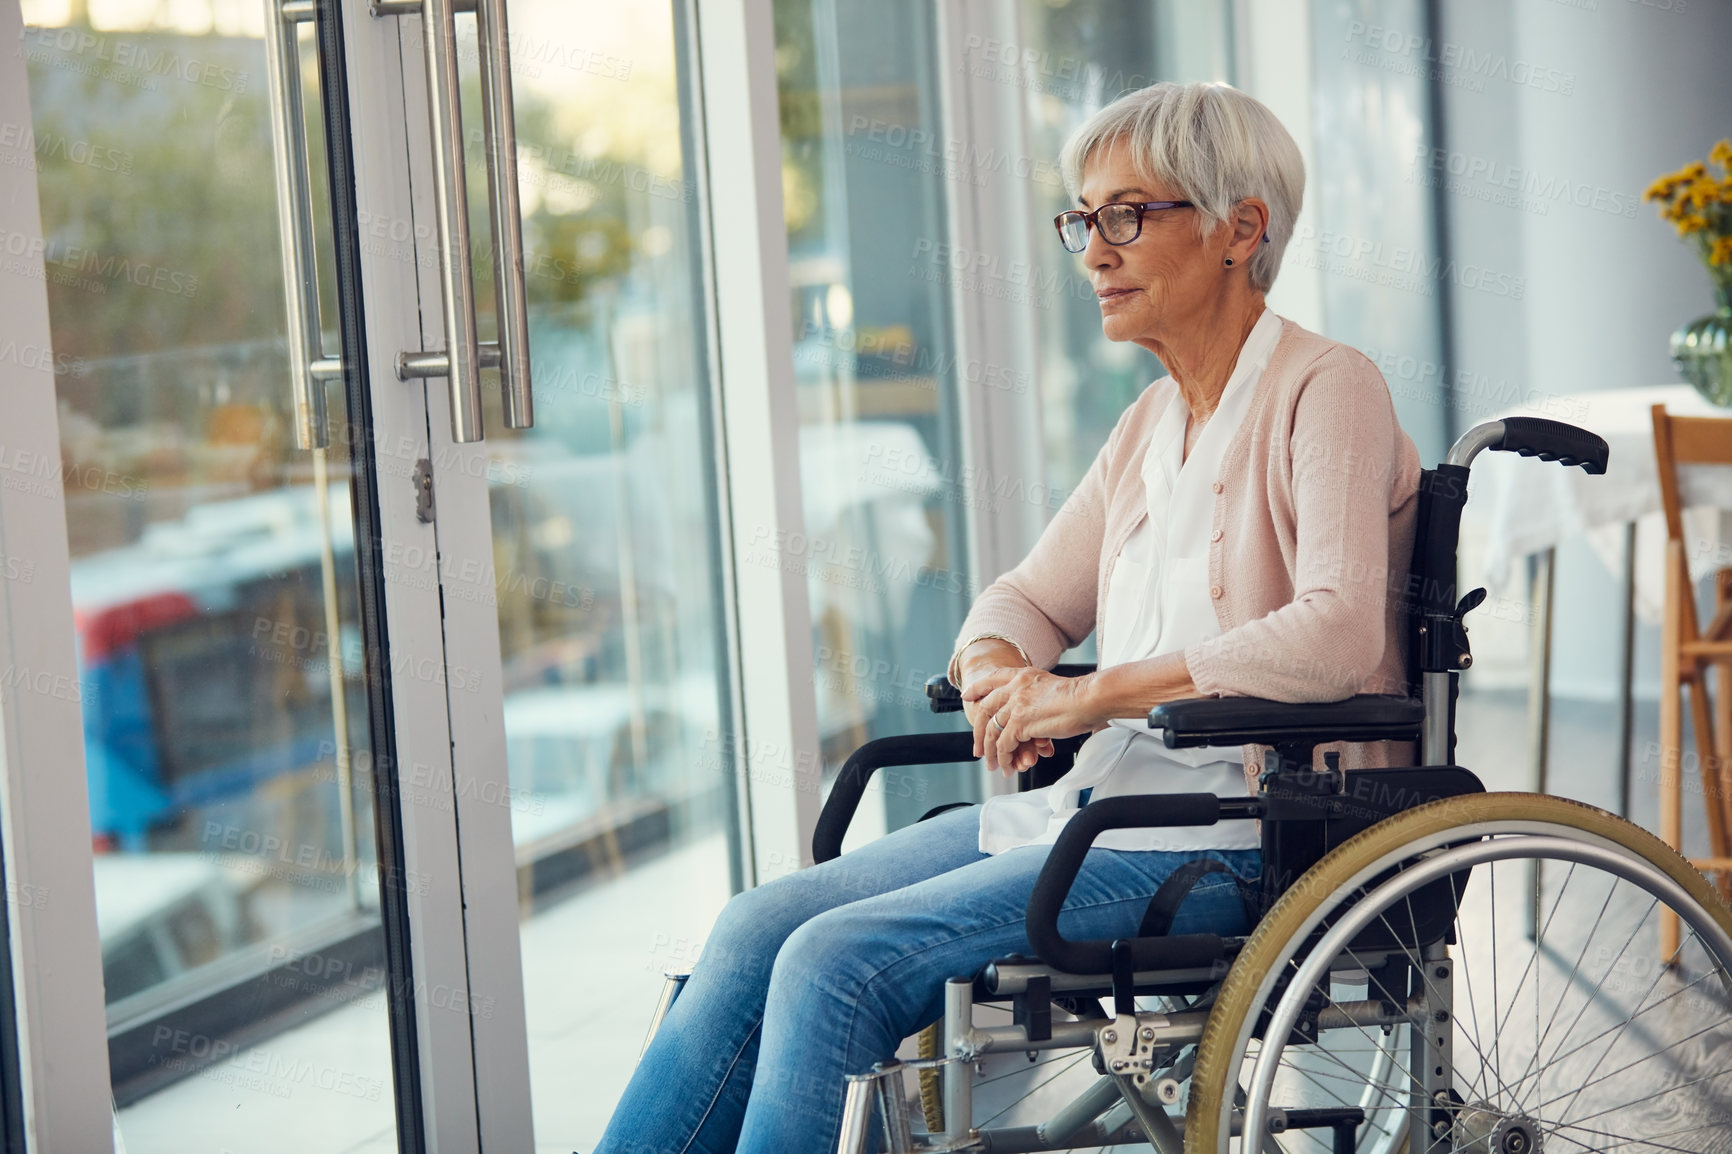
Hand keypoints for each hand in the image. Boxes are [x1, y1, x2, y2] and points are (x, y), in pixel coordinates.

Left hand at [964, 667, 1098, 776]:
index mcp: (1023, 676)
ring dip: (991, 752)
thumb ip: (1036, 696)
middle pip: (985, 709)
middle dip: (978, 732)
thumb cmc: (1081, 697)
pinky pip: (1004, 745)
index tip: (967, 696)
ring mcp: (1016, 704)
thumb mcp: (1051, 687)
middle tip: (978, 750)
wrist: (1090, 698)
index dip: (977, 688)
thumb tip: (1031, 715)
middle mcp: (1015, 687)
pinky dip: (1004, 759)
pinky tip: (1008, 767)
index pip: (992, 678)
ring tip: (994, 766)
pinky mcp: (1020, 723)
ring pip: (992, 731)